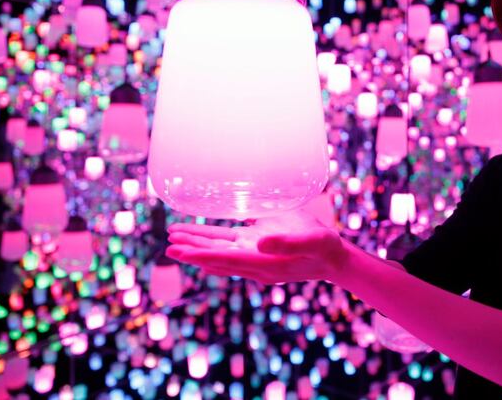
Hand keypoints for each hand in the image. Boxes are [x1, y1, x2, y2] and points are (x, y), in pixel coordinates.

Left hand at [166, 210, 347, 283]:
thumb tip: (259, 242)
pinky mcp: (258, 246)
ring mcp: (255, 255)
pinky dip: (212, 241)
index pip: (226, 260)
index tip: (181, 253)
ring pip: (219, 250)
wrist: (333, 257)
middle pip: (216, 257)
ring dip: (197, 244)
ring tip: (173, 237)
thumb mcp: (310, 241)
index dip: (202, 255)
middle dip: (192, 251)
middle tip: (168, 247)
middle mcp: (254, 262)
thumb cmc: (324, 248)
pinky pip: (229, 244)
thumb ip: (286, 242)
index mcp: (264, 263)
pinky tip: (197, 238)